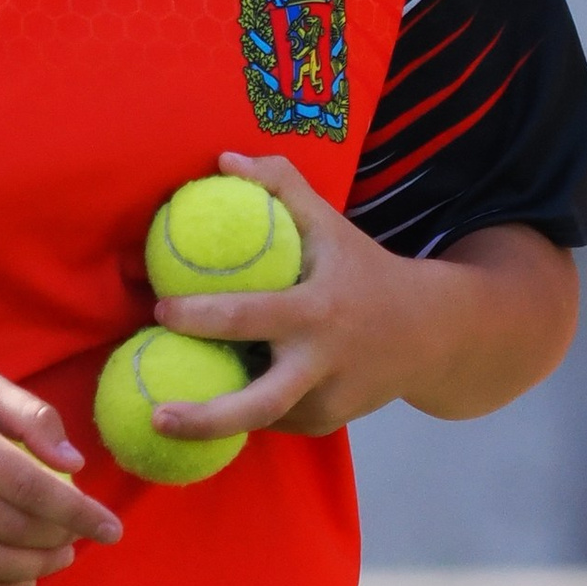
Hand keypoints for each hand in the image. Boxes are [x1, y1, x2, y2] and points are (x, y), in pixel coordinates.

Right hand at [0, 367, 121, 585]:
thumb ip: (32, 417)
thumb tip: (75, 467)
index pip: (30, 486)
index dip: (78, 513)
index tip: (111, 528)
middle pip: (13, 530)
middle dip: (59, 541)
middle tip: (79, 538)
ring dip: (35, 570)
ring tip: (58, 558)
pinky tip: (22, 580)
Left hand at [150, 153, 576, 440]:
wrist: (431, 334)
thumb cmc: (365, 269)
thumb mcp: (330, 222)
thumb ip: (281, 184)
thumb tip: (224, 160)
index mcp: (316, 311)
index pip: (247, 316)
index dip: (197, 316)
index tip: (159, 309)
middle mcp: (322, 363)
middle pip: (257, 406)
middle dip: (203, 419)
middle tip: (154, 415)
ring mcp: (326, 402)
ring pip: (259, 418)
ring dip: (216, 418)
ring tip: (168, 413)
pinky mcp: (325, 424)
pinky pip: (272, 419)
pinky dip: (244, 410)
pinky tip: (214, 400)